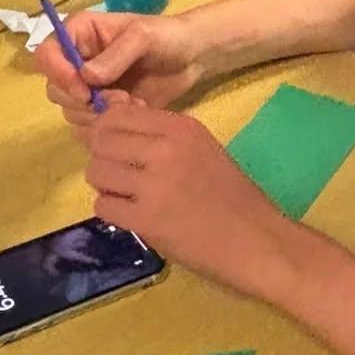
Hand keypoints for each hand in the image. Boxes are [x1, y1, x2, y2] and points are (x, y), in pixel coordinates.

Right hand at [34, 11, 203, 123]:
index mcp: (79, 33)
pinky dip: (110, 125)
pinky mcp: (103, 109)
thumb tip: (87, 77)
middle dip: (84, 100)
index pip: (46, 54)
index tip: (84, 89)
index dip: (58, 74)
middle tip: (119, 98)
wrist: (192, 58)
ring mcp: (89, 87)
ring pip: (71, 111)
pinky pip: (90, 126)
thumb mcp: (143, 36)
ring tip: (133, 103)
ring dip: (100, 114)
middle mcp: (77, 61)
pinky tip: (135, 111)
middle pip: (55, 89)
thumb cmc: (167, 36)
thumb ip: (116, 55)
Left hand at [83, 102, 293, 297]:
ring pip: (96, 171)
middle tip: (118, 175)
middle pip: (101, 140)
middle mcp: (165, 149)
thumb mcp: (201, 148)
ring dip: (104, 185)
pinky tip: (131, 216)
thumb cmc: (232, 195)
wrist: (258, 241)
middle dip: (102, 157)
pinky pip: (103, 205)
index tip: (114, 146)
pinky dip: (111, 211)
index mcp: (181, 127)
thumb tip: (113, 126)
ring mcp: (154, 185)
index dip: (107, 130)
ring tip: (124, 195)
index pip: (118, 113)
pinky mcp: (147, 220)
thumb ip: (162, 136)